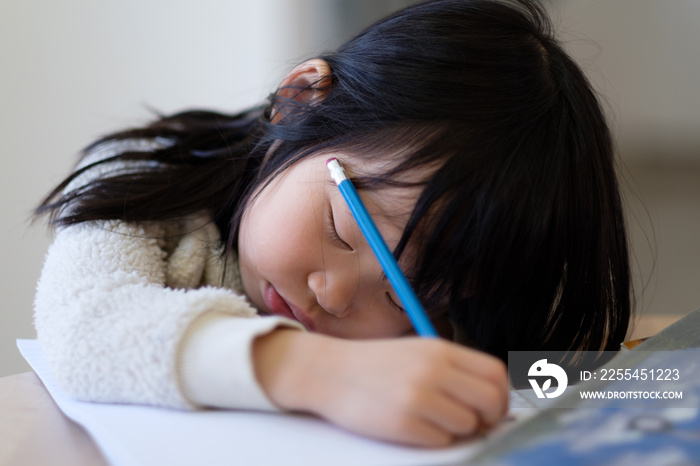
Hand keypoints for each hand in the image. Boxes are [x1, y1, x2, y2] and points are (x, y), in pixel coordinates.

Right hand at [253, 330, 507, 446]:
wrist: (329, 372)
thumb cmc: (375, 365)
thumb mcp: (418, 352)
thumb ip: (453, 369)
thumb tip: (491, 399)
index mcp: (440, 349)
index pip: (495, 372)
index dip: (501, 395)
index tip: (491, 407)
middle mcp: (433, 370)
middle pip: (491, 400)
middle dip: (490, 417)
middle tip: (475, 423)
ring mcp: (419, 396)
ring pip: (468, 424)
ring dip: (457, 429)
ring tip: (433, 421)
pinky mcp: (403, 422)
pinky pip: (441, 441)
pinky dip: (433, 438)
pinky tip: (413, 426)